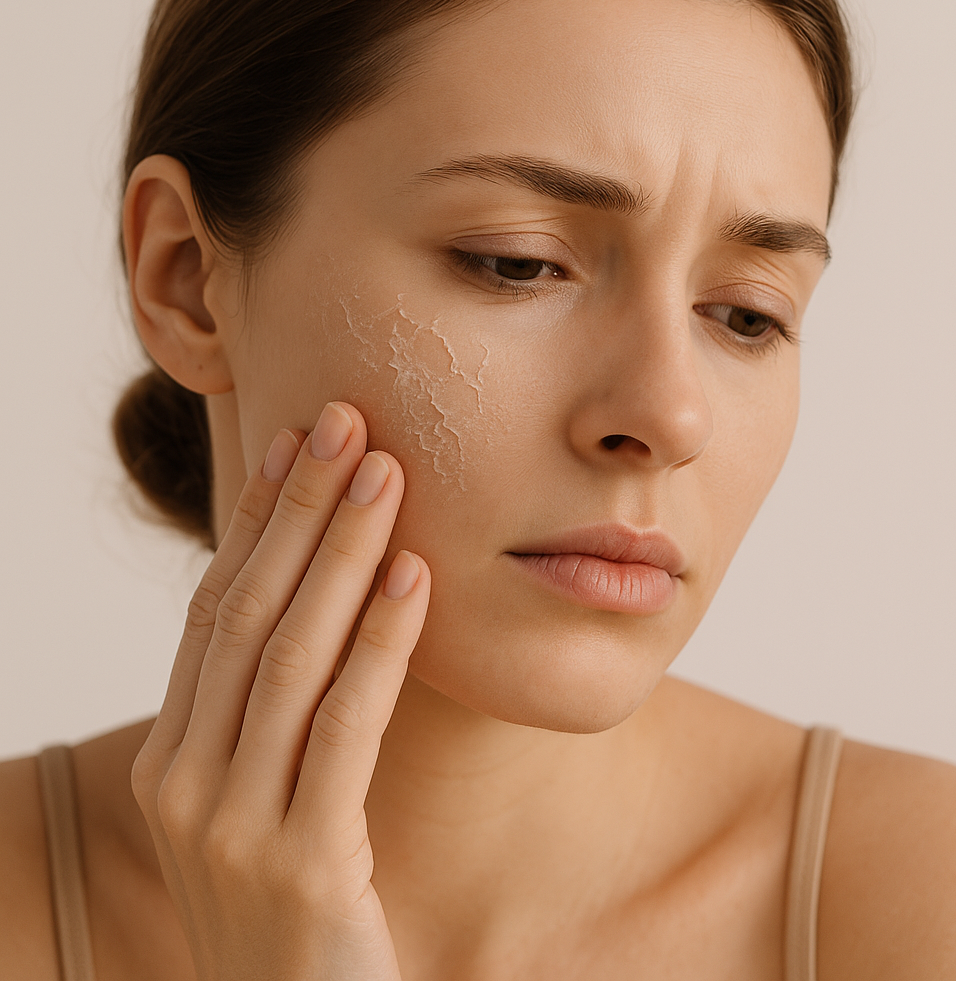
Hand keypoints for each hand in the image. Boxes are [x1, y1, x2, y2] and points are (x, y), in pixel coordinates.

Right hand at [132, 402, 428, 980]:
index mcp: (171, 759)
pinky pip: (344, 727)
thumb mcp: (265, 802)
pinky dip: (379, 645)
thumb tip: (318, 605)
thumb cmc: (297, 906)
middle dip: (297, 510)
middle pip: (247, 615)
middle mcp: (183, 784)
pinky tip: (413, 577)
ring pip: (289, 657)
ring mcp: (230, 827)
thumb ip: (271, 719)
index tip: (294, 445)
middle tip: (343, 421)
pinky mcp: (298, 865)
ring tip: (385, 473)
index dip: (255, 522)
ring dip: (340, 554)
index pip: (214, 612)